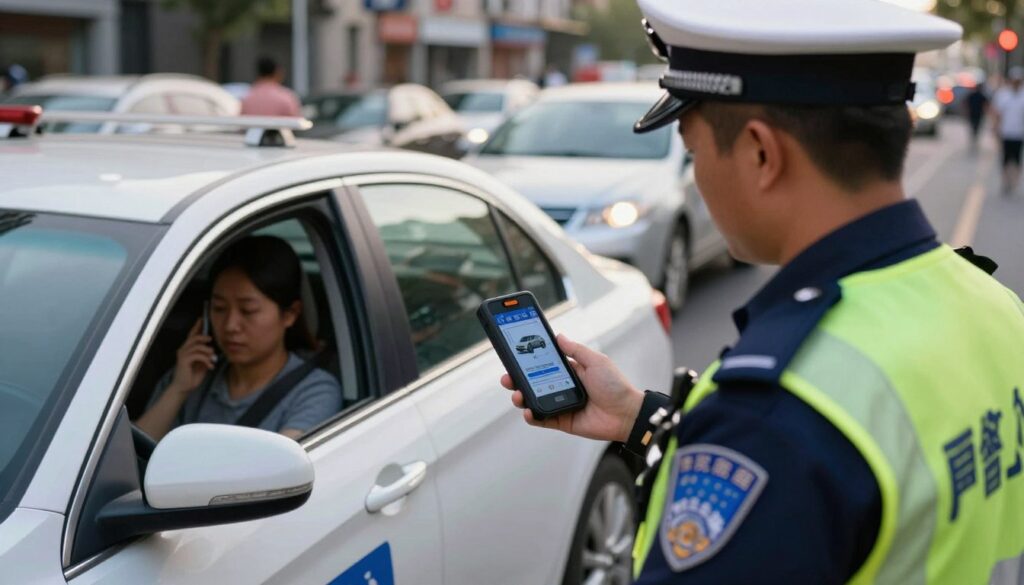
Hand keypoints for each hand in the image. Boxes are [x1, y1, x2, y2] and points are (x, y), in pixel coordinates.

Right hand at [168, 319, 215, 395]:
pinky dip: (206, 359)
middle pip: (193, 337)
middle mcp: (183, 350)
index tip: (202, 319)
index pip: (191, 335)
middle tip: (211, 340)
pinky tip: (210, 366)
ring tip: (212, 359)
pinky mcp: (184, 361)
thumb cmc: (192, 376)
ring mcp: (182, 355)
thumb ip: (205, 355)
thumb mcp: (201, 363)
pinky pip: (197, 355)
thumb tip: (212, 349)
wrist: (183, 388)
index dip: (196, 326)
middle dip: (203, 337)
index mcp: (187, 349)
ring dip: (207, 351)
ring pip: (197, 346)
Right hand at [500, 334, 644, 442]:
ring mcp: (561, 404)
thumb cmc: (615, 385)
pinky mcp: (562, 421)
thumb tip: (558, 336)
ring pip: (534, 400)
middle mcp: (562, 387)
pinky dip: (532, 416)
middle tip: (507, 377)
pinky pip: (542, 419)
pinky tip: (527, 410)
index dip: (528, 361)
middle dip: (517, 379)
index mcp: (570, 371)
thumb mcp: (596, 361)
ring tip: (516, 393)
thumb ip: (575, 350)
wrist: (627, 413)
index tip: (515, 354)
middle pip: (533, 382)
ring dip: (521, 396)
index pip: (544, 364)